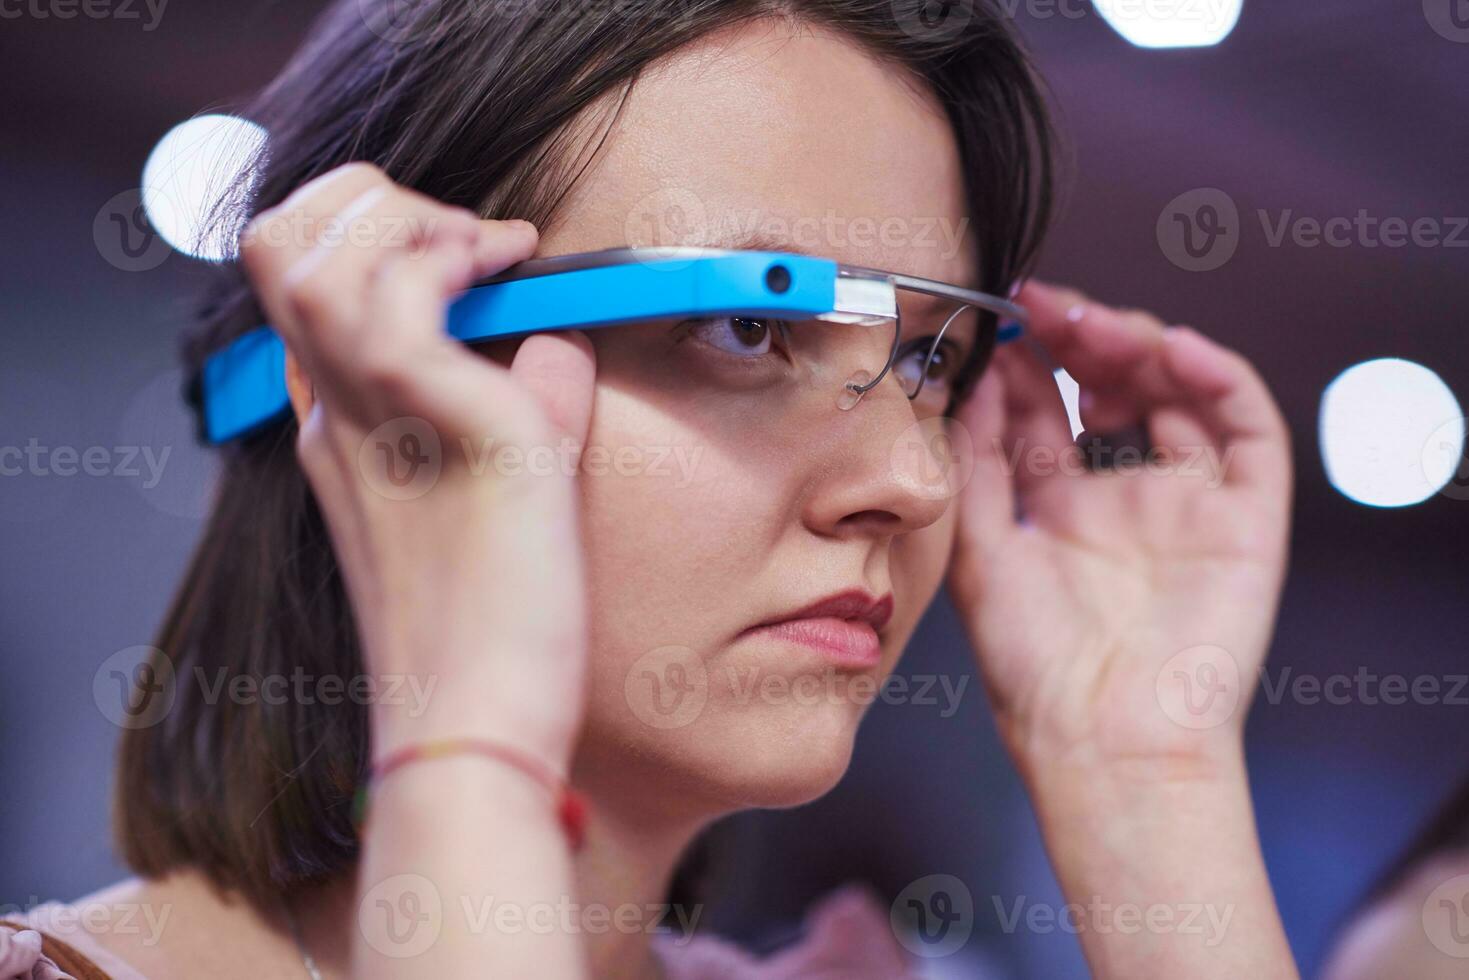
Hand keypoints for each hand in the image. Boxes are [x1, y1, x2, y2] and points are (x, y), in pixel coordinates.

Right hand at [239, 163, 595, 762]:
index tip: (465, 251)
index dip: (370, 235)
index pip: (303, 285)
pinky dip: (452, 250)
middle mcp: (338, 414)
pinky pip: (401, 293)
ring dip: (414, 215)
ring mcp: (373, 415)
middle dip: (373, 199)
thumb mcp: (500, 497)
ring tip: (492, 249)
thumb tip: (559, 341)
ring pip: (318, 248)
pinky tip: (511, 268)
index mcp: (342, 432)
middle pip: (285, 243)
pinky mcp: (433, 423)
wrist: (478, 727)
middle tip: (469, 237)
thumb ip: (520, 409)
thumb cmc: (496, 633)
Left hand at [947, 281, 1292, 778]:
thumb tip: (971, 386)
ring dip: (1141, 346)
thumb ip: (977, 467)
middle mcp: (1123, 500)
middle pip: (1114, 391)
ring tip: (1095, 326)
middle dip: (1081, 340)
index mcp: (1058, 512)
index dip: (1025, 365)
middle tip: (1046, 307)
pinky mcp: (1244, 517)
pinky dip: (1219, 379)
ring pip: (1179, 394)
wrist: (1105, 742)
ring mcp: (1186, 505)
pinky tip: (1172, 350)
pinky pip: (1247, 430)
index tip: (998, 322)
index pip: (1047, 413)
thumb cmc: (1036, 672)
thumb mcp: (981, 553)